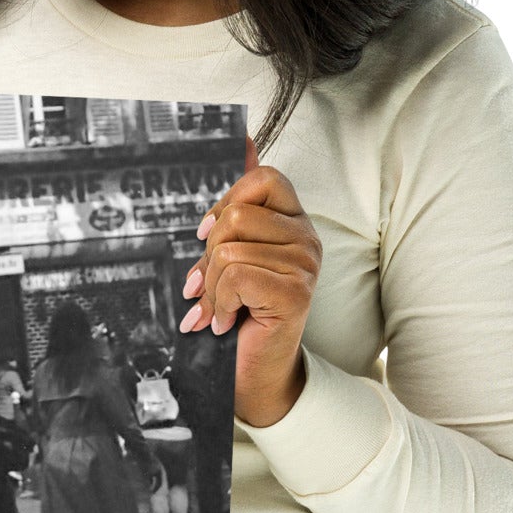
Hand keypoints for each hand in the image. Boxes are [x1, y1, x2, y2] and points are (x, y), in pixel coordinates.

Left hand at [178, 136, 321, 427]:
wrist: (252, 373)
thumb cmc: (239, 313)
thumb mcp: (231, 253)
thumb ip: (238, 201)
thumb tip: (243, 139)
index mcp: (292, 222)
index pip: (262, 178)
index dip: (226, 202)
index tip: (207, 236)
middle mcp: (306, 238)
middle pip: (238, 214)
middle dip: (209, 254)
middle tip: (207, 285)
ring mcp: (305, 264)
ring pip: (231, 248)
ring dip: (212, 286)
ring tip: (218, 308)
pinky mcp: (295, 291)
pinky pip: (236, 275)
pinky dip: (219, 302)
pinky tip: (225, 321)